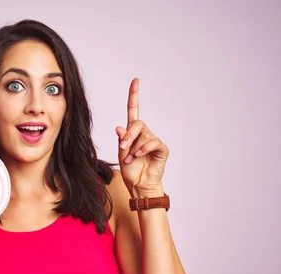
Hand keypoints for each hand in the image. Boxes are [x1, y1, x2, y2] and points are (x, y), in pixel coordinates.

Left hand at [115, 78, 168, 196]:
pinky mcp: (161, 148)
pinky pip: (152, 142)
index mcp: (133, 132)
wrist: (138, 184)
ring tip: (130, 158)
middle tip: (123, 149)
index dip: (134, 96)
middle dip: (128, 136)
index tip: (135, 81)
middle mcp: (144, 133)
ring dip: (133, 147)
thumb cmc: (130, 170)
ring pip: (143, 135)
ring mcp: (153, 140)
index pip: (134, 110)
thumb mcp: (121, 153)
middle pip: (137, 123)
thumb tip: (119, 127)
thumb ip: (121, 140)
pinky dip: (142, 149)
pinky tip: (138, 157)